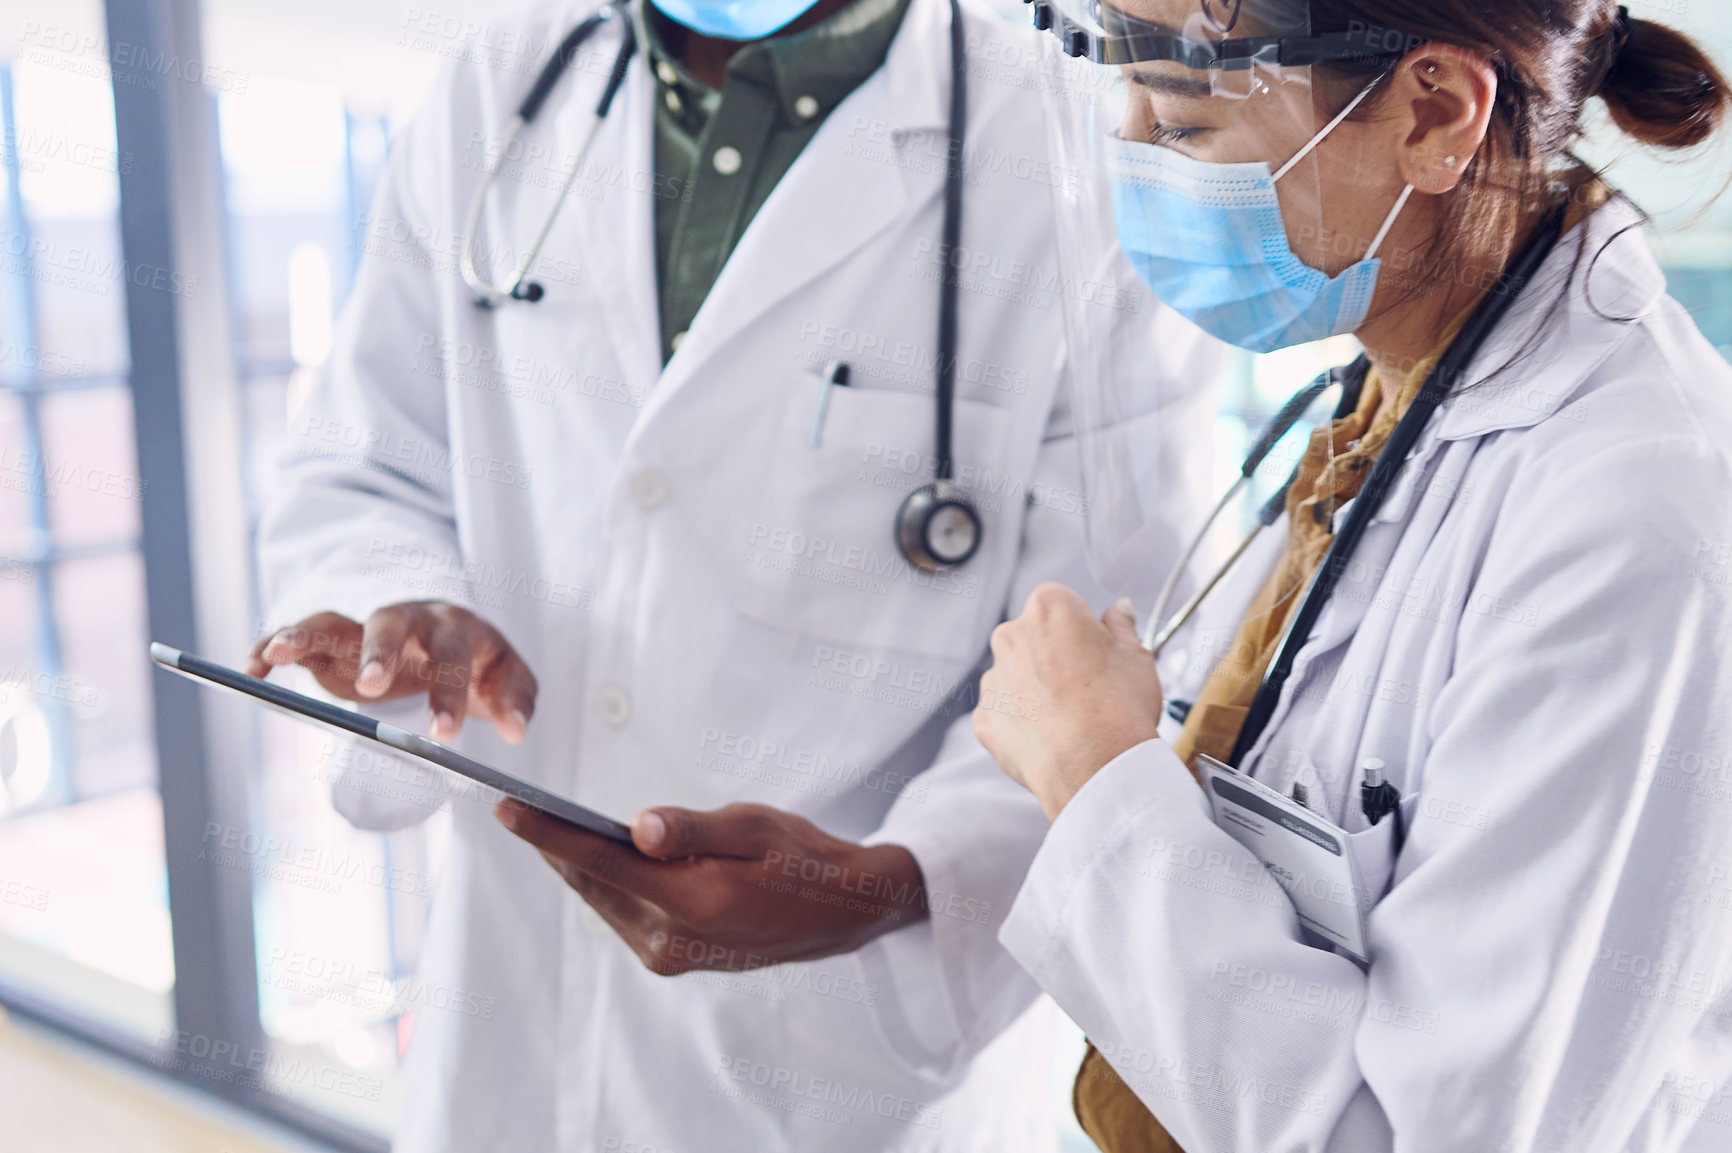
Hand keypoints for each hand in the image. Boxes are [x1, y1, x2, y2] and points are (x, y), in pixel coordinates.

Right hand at [247, 603, 537, 743]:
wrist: (456, 646)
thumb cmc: (482, 663)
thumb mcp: (508, 679)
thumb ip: (516, 701)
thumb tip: (516, 729)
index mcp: (454, 626)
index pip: (451, 652)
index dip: (447, 690)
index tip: (443, 732)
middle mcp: (407, 619)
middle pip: (390, 623)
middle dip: (380, 653)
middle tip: (374, 689)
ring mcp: (365, 629)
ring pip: (334, 621)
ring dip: (306, 634)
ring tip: (278, 655)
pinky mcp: (334, 646)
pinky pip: (300, 640)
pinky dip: (272, 646)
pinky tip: (253, 669)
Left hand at [495, 801, 927, 973]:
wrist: (840, 914)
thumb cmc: (802, 858)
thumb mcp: (755, 826)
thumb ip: (694, 829)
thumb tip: (637, 828)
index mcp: (695, 902)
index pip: (603, 862)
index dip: (550, 834)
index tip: (507, 809)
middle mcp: (674, 940)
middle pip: (594, 884)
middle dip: (556, 846)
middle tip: (521, 808)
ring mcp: (671, 956)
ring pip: (604, 901)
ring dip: (580, 866)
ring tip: (551, 827)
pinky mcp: (673, 960)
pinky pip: (623, 914)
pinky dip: (607, 884)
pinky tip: (601, 858)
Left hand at [972, 582, 1162, 819]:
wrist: (1096, 768)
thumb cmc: (1120, 708)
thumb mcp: (1137, 657)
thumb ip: (1122, 626)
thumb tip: (1118, 611)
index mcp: (1048, 609)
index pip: (1060, 602)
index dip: (1081, 627)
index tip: (1096, 650)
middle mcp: (1011, 636)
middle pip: (1031, 636)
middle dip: (1052, 654)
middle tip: (1086, 687)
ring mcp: (994, 679)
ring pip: (1015, 675)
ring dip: (1035, 688)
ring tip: (1070, 718)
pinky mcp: (985, 719)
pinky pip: (1004, 713)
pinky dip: (1022, 722)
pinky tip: (1050, 738)